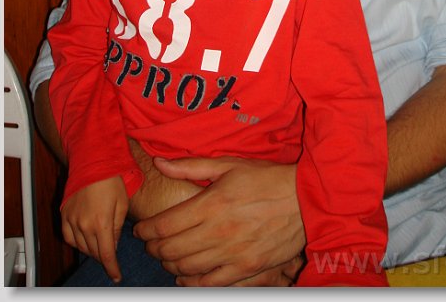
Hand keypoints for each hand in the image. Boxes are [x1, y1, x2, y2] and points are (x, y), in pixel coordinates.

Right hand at [61, 176, 127, 282]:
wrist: (92, 160)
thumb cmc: (111, 179)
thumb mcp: (122, 203)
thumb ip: (118, 227)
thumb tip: (114, 244)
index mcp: (101, 222)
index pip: (106, 254)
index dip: (112, 268)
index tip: (116, 275)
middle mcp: (84, 224)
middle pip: (94, 252)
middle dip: (104, 256)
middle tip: (111, 253)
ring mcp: (72, 220)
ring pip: (80, 246)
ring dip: (91, 249)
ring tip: (100, 245)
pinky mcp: (64, 214)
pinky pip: (68, 237)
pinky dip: (76, 242)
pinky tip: (84, 239)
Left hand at [133, 156, 304, 285]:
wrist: (304, 200)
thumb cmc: (266, 178)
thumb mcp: (230, 164)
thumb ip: (191, 166)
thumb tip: (160, 163)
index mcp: (212, 203)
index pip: (165, 225)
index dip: (147, 230)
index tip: (141, 230)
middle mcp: (219, 231)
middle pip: (171, 250)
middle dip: (154, 248)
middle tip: (151, 243)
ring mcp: (233, 253)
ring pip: (186, 268)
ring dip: (169, 264)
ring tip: (167, 256)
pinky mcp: (246, 269)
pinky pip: (210, 283)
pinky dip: (191, 282)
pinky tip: (185, 275)